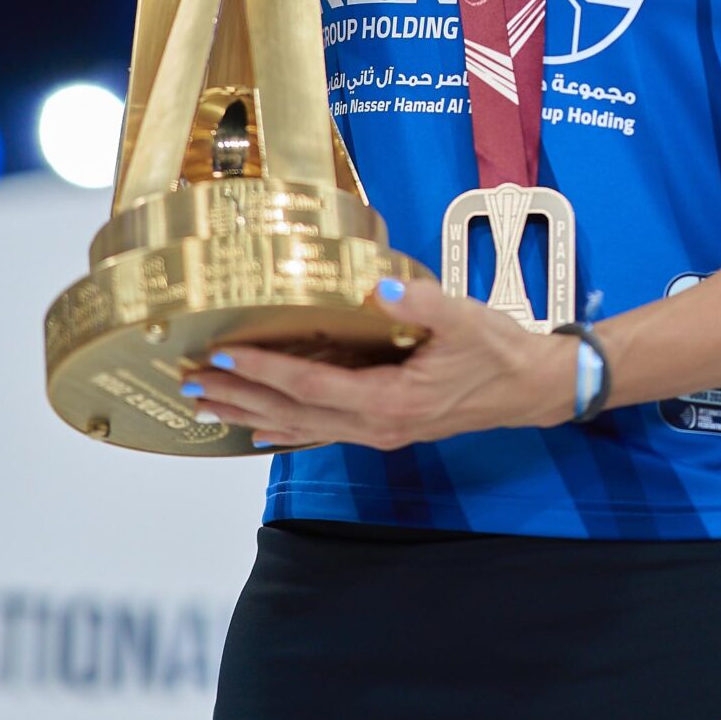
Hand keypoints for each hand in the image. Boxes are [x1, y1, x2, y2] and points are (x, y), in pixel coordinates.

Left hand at [179, 279, 577, 450]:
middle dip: (239, 400)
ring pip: (302, 428)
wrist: (531, 388)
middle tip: (189, 388)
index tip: (222, 359)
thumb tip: (376, 287)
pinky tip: (261, 432)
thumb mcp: (466, 318)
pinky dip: (286, 431)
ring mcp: (379, 431)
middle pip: (293, 416)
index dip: (264, 373)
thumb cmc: (498, 350)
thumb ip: (421, 303)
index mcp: (390, 399)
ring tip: (206, 407)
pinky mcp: (385, 426)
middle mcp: (376, 424)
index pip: (312, 386)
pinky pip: (323, 432)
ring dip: (251, 416)